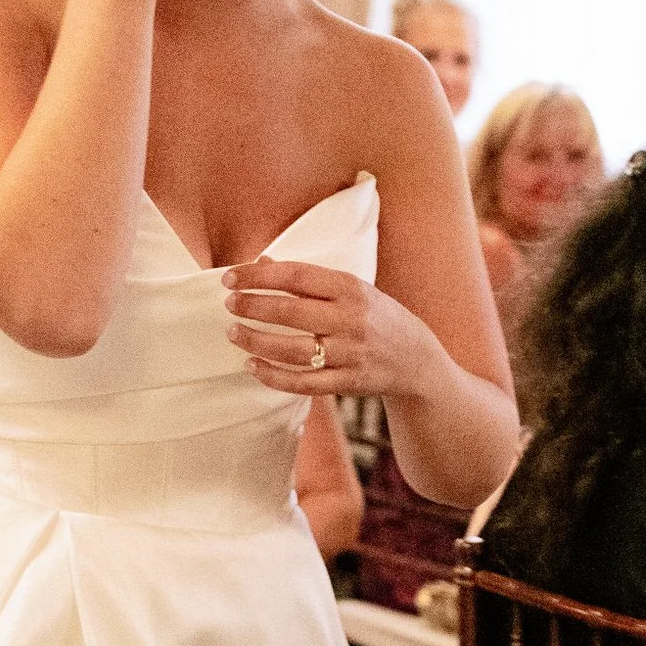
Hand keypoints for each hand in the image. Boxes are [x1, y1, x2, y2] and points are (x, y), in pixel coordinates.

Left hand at [224, 259, 436, 401]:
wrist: (417, 359)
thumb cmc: (375, 316)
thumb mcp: (352, 289)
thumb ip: (309, 279)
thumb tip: (263, 262)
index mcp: (351, 288)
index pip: (296, 276)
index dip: (259, 276)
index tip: (230, 277)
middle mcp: (351, 319)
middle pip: (291, 313)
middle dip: (253, 307)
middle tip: (229, 304)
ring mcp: (350, 353)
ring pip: (293, 350)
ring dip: (256, 342)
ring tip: (233, 333)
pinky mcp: (347, 382)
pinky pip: (303, 383)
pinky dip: (274, 376)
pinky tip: (252, 366)